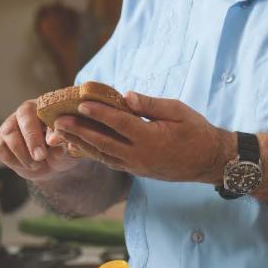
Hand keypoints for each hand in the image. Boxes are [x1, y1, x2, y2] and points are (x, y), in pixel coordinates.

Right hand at [0, 100, 82, 181]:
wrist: (51, 166)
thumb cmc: (62, 150)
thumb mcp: (69, 147)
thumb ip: (63, 142)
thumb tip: (53, 140)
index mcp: (44, 107)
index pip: (41, 109)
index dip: (48, 124)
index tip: (52, 143)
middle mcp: (24, 112)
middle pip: (23, 118)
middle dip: (32, 139)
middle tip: (41, 156)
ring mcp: (9, 126)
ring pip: (9, 134)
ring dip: (24, 154)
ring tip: (38, 164)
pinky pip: (0, 149)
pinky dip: (14, 161)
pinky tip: (28, 165)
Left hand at [54, 91, 233, 183]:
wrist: (208, 161)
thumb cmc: (196, 131)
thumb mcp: (178, 111)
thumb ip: (151, 105)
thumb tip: (126, 96)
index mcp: (151, 138)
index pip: (119, 124)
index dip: (99, 113)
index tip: (81, 103)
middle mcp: (140, 156)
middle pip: (103, 143)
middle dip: (79, 131)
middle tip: (58, 121)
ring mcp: (137, 166)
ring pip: (103, 155)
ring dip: (80, 144)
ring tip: (61, 133)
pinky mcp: (136, 171)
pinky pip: (110, 162)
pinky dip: (93, 154)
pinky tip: (80, 146)